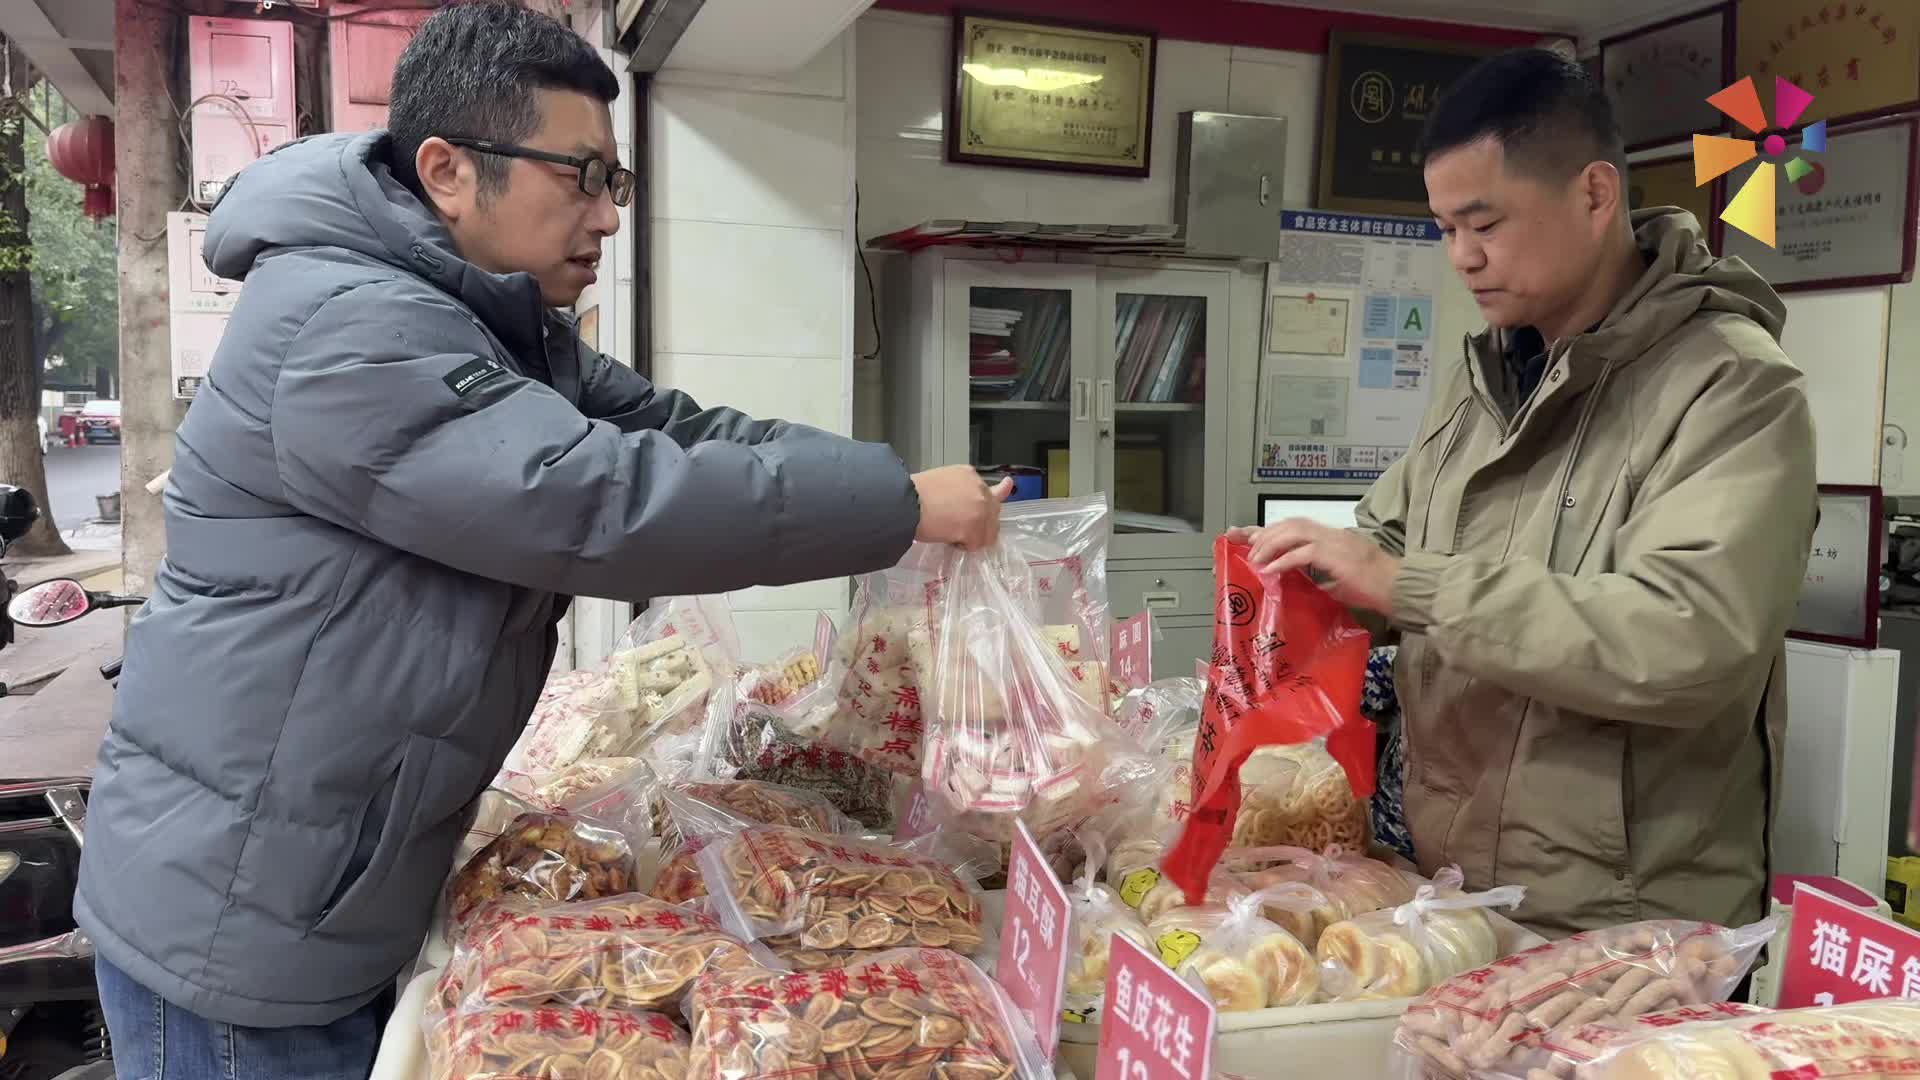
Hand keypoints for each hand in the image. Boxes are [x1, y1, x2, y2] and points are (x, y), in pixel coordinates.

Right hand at [912, 466, 1012, 549]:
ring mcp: (980, 510)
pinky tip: (949, 539)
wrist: (904, 503)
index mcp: (969, 474)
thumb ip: (958, 489)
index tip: (1007, 486)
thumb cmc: (913, 493)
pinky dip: (964, 546)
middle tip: (964, 529)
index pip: (990, 485)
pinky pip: (976, 544)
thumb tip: (961, 504)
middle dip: (982, 522)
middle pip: (994, 511)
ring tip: (952, 534)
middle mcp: (979, 489)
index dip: (999, 490)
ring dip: (973, 536)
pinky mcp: (975, 529)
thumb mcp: (940, 481)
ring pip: (988, 531)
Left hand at [1243, 518, 1400, 616]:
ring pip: (1295, 532)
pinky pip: (1304, 553)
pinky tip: (1270, 569)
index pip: (1295, 525)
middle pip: (1291, 523)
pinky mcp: (1337, 556)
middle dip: (1265, 533)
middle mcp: (1332, 534)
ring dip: (1271, 544)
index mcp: (1332, 537)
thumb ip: (1317, 571)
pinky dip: (1284, 560)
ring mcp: (1335, 543)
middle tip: (1247, 547)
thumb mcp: (1338, 576)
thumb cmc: (1373, 587)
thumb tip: (1292, 575)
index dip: (1268, 528)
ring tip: (1256, 559)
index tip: (1244, 533)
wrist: (1399, 588)